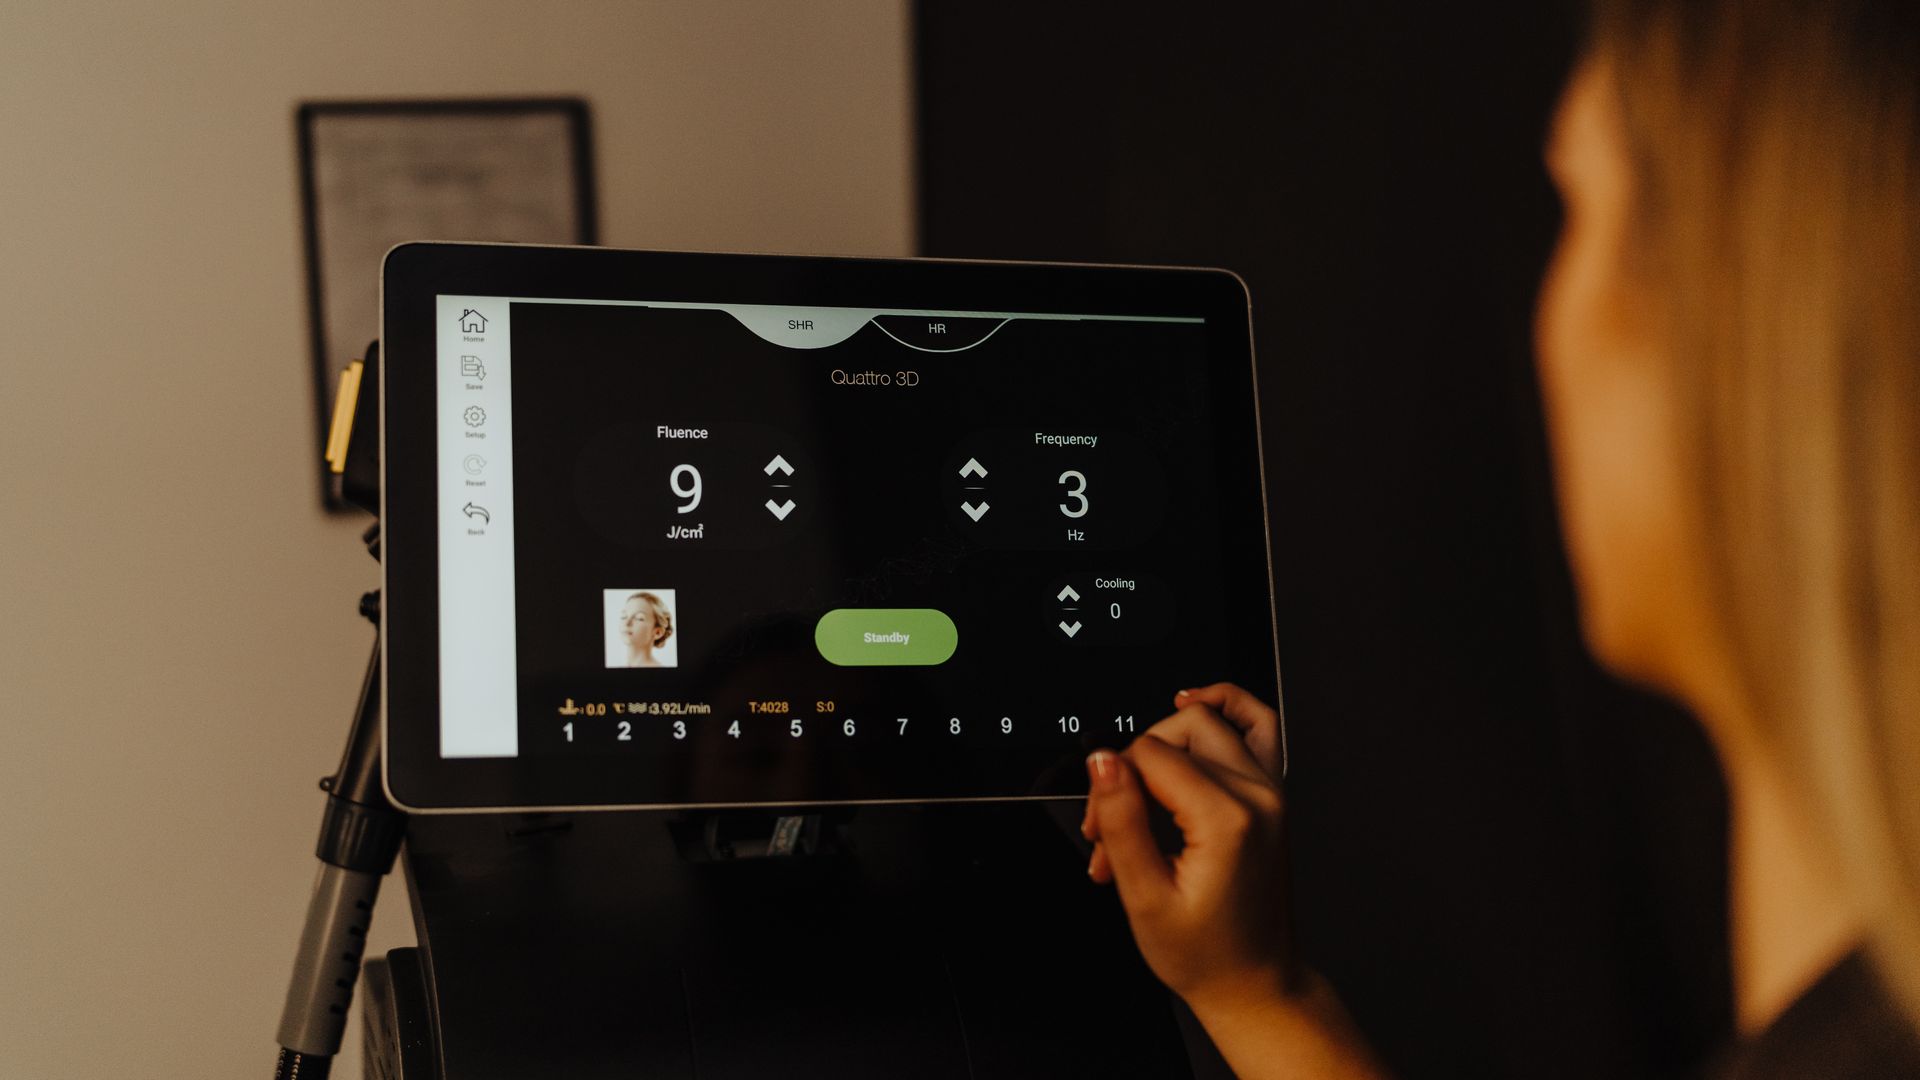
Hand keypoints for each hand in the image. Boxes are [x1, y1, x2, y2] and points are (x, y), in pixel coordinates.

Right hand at [1082, 683, 1291, 1008]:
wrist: (1254, 983)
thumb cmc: (1206, 954)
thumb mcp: (1144, 897)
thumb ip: (1121, 821)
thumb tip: (1102, 762)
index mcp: (1227, 819)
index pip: (1149, 754)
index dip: (1111, 785)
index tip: (1101, 830)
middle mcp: (1258, 796)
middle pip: (1173, 734)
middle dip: (1132, 769)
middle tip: (1112, 823)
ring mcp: (1271, 792)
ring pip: (1208, 723)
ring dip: (1164, 748)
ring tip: (1142, 783)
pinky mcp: (1273, 795)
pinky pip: (1258, 726)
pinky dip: (1226, 707)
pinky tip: (1195, 704)